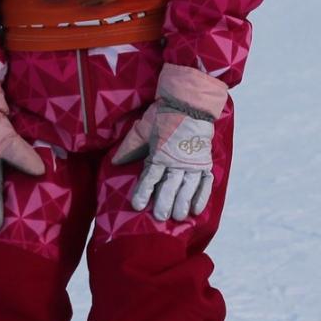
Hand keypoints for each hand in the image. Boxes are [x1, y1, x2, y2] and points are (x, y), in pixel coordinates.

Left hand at [110, 64, 227, 221]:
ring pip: (188, 187)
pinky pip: (204, 183)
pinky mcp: (204, 162)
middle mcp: (177, 161)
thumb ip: (130, 146)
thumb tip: (115, 161)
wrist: (191, 103)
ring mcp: (193, 163)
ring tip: (177, 217)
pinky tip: (196, 210)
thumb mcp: (144, 128)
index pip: (150, 176)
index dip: (143, 191)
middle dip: (164, 202)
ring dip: (182, 203)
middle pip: (170, 185)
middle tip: (160, 217)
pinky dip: (201, 197)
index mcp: (160, 152)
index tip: (138, 205)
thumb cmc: (165, 115)